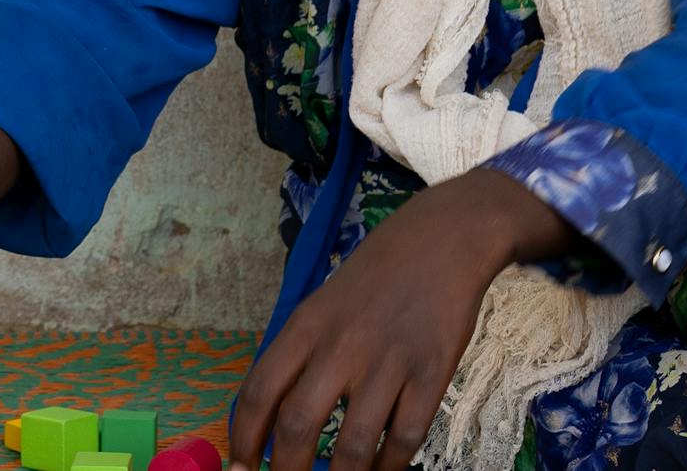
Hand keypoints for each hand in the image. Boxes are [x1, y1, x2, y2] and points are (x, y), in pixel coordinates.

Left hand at [227, 168, 564, 470]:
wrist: (443, 239)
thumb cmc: (377, 274)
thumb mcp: (322, 303)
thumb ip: (298, 355)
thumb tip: (270, 416)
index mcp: (305, 327)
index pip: (258, 393)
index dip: (244, 440)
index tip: (243, 467)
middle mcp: (341, 346)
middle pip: (298, 426)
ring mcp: (389, 362)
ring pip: (354, 445)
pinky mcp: (432, 373)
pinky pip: (405, 438)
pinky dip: (389, 467)